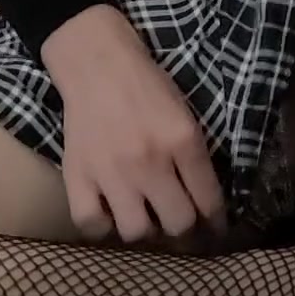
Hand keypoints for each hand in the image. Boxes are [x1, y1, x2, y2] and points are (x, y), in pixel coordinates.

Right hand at [42, 4, 228, 247]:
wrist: (97, 63)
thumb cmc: (146, 85)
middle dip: (183, 228)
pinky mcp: (78, 176)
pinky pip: (90, 224)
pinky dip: (101, 226)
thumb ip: (196, 156)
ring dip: (144, 229)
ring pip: (136, 232)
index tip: (215, 229)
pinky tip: (109, 213)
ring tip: (144, 215)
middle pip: (177, 224)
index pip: (209, 201)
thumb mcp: (185, 114)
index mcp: (183, 141)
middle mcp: (150, 162)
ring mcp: (111, 173)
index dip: (216, 222)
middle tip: (177, 219)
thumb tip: (206, 199)